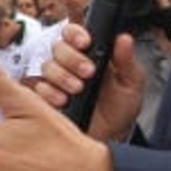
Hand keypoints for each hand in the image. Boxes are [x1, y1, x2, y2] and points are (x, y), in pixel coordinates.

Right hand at [31, 24, 145, 143]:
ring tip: (78, 88)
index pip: (74, 33)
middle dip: (72, 58)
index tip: (86, 42)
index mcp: (90, 54)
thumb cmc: (121, 108)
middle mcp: (71, 64)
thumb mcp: (131, 83)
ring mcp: (57, 81)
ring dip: (62, 76)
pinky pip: (39, 88)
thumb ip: (127, 61)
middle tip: (88, 72)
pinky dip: (51, 92)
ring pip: (47, 66)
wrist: (112, 137)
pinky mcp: (47, 98)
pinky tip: (64, 100)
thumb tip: (124, 39)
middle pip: (58, 47)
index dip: (76, 33)